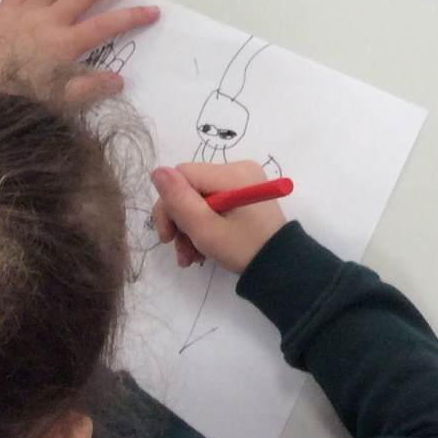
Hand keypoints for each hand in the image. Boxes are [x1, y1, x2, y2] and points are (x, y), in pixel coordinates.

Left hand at [0, 0, 159, 102]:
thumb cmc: (13, 94)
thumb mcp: (54, 101)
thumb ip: (88, 89)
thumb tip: (119, 80)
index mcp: (62, 45)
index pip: (106, 26)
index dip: (132, 17)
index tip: (154, 11)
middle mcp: (48, 21)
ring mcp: (27, 10)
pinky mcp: (7, 6)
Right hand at [150, 161, 287, 274]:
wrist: (280, 268)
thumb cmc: (243, 248)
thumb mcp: (206, 229)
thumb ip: (179, 201)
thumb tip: (157, 171)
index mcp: (232, 173)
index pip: (182, 176)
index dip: (168, 204)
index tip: (167, 236)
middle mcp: (238, 169)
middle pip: (190, 188)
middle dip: (180, 221)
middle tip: (181, 252)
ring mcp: (243, 181)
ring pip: (199, 198)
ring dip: (190, 228)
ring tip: (192, 258)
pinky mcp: (244, 194)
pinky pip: (213, 203)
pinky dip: (204, 224)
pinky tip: (202, 250)